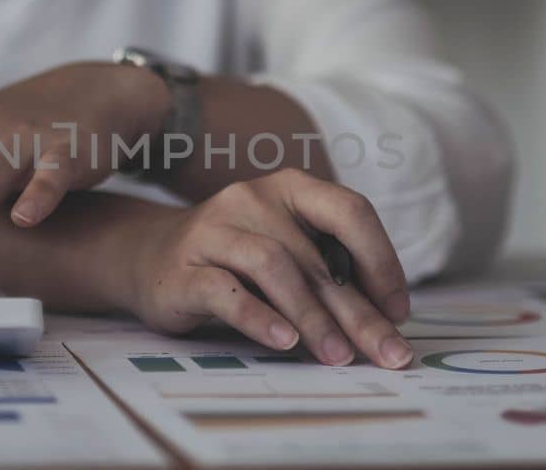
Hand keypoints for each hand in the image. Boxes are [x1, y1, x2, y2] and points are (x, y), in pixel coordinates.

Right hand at [125, 169, 413, 368]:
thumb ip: (327, 274)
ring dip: (313, 317)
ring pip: (274, 268)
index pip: (350, 211)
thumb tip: (386, 325)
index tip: (398, 312)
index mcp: (290, 189)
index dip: (382, 261)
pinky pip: (226, 291)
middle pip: (316, 257)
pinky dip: (258, 317)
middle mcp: (253, 199)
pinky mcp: (183, 269)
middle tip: (387, 354)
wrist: (147, 256)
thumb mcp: (286, 252)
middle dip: (358, 312)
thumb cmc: (235, 261)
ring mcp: (214, 230)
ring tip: (337, 357)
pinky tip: (284, 341)